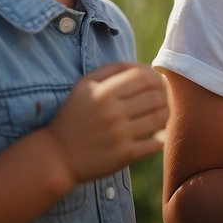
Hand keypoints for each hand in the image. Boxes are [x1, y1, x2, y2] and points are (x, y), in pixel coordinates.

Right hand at [45, 62, 168, 185]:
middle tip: (163, 98)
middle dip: (164, 95)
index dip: (155, 76)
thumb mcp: (83, 86)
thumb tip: (140, 65)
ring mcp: (119, 135)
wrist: (56, 156)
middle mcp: (112, 112)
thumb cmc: (72, 117)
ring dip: (165, 114)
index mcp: (102, 92)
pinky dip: (161, 139)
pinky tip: (157, 136)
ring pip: (159, 118)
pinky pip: (154, 144)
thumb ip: (110, 69)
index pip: (143, 76)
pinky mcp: (123, 156)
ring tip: (162, 114)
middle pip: (155, 96)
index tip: (156, 82)